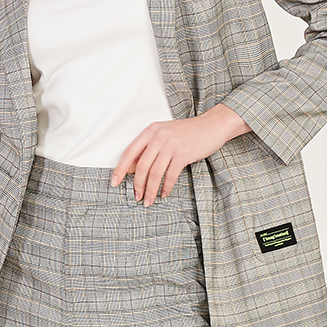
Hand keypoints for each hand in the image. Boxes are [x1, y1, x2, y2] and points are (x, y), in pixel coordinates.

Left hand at [110, 103, 251, 205]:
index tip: (115, 181)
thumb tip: (133, 169)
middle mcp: (158, 136)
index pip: (129, 152)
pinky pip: (170, 175)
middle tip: (136, 197)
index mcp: (150, 131)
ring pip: (154, 173)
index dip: (120, 169)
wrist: (212, 126)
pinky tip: (164, 193)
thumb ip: (150, 147)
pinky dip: (166, 187)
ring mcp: (171, 145)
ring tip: (148, 200)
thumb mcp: (165, 134)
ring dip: (150, 190)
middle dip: (137, 185)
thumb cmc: (187, 132)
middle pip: (141, 166)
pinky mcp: (183, 154)